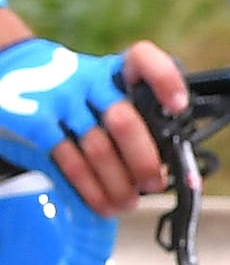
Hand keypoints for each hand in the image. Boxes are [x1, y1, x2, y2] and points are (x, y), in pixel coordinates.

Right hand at [0, 32, 187, 218]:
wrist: (7, 68)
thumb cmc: (67, 90)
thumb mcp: (97, 85)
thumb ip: (129, 111)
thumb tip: (167, 163)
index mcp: (111, 70)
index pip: (142, 60)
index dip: (165, 80)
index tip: (178, 107)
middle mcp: (87, 81)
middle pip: (124, 122)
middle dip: (144, 160)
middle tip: (155, 183)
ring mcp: (58, 101)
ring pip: (98, 149)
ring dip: (118, 184)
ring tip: (127, 204)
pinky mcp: (34, 122)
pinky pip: (69, 162)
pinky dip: (89, 190)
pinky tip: (100, 204)